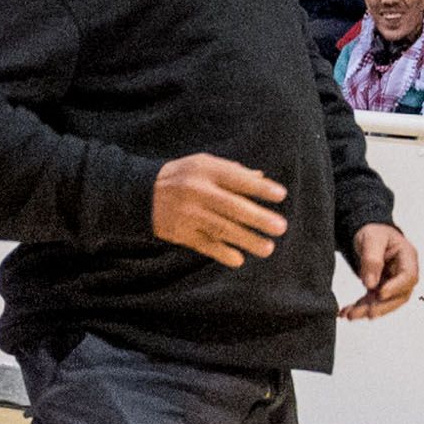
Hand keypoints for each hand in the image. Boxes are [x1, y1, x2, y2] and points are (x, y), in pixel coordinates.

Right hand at [150, 152, 289, 266]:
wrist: (141, 194)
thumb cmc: (183, 176)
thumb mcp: (203, 164)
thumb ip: (232, 171)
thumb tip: (262, 178)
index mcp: (204, 170)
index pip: (237, 178)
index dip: (259, 188)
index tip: (281, 195)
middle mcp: (196, 191)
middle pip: (231, 206)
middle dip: (258, 218)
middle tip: (281, 227)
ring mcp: (187, 213)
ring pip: (221, 229)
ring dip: (246, 240)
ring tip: (267, 248)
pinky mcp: (180, 232)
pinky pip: (204, 244)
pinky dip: (222, 253)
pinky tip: (238, 259)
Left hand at [343, 222, 420, 319]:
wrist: (369, 233)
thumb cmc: (375, 232)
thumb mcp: (372, 238)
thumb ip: (372, 259)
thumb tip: (370, 284)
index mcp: (408, 257)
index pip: (409, 276)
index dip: (396, 287)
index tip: (380, 293)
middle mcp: (404, 272)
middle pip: (399, 295)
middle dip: (382, 306)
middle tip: (366, 313)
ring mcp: (393, 283)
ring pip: (385, 302)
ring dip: (368, 310)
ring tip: (350, 315)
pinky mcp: (381, 289)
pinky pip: (373, 302)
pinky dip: (360, 308)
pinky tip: (346, 312)